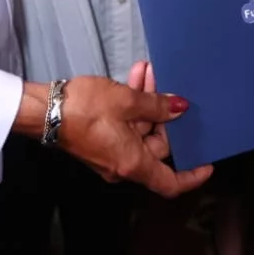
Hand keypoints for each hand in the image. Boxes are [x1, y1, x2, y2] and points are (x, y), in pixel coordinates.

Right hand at [54, 75, 212, 195]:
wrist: (45, 110)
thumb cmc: (86, 109)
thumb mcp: (127, 101)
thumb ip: (158, 105)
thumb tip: (181, 108)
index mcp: (134, 163)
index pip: (171, 183)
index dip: (192, 175)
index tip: (207, 162)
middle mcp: (124, 164)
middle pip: (156, 145)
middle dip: (163, 113)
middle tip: (165, 84)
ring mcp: (111, 153)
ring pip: (140, 129)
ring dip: (146, 101)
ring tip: (147, 71)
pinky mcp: (100, 140)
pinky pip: (125, 126)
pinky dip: (131, 105)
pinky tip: (134, 77)